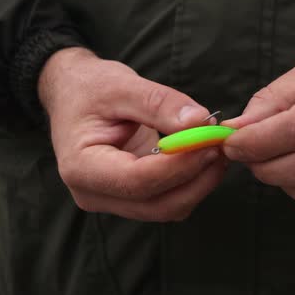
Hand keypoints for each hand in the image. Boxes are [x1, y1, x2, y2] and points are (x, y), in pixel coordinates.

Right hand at [39, 48, 225, 221]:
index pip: (137, 180)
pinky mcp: (130, 198)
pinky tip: (203, 156)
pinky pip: (168, 201)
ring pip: (167, 208)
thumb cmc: (91, 88)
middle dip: (196, 179)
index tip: (209, 140)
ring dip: (198, 183)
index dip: (179, 165)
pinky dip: (191, 183)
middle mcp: (94, 194)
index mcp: (81, 167)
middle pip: (156, 205)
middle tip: (221, 145)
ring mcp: (112, 200)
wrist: (74, 95)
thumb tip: (201, 122)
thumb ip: (161, 104)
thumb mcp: (122, 85)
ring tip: (216, 148)